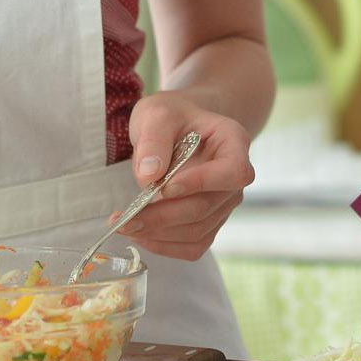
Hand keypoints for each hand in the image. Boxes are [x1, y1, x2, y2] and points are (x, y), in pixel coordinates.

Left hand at [119, 93, 254, 260]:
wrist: (179, 129)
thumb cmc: (172, 117)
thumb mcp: (158, 114)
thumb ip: (154, 140)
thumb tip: (149, 177)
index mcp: (234, 142)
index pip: (232, 171)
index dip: (201, 183)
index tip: (164, 187)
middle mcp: (235, 178)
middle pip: (206, 207)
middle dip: (164, 216)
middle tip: (125, 219)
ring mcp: (223, 203)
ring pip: (198, 231)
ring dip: (159, 234)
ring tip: (125, 226)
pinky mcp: (209, 222)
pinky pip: (194, 245)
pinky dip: (166, 246)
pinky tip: (141, 235)